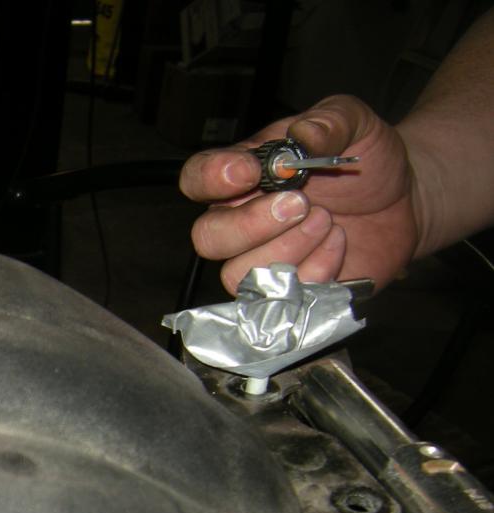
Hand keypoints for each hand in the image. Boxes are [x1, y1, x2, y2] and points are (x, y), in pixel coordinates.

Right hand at [179, 95, 418, 294]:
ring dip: (288, 249)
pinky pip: (280, 298)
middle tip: (301, 204)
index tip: (248, 172)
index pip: (197, 178)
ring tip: (328, 222)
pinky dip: (314, 270)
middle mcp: (242, 220)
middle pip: (207, 238)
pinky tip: (337, 244)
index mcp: (244, 174)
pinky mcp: (289, 291)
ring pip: (239, 274)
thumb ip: (328, 121)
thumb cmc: (368, 160)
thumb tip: (303, 135)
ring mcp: (262, 259)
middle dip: (250, 226)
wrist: (407, 200)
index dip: (211, 179)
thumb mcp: (355, 123)